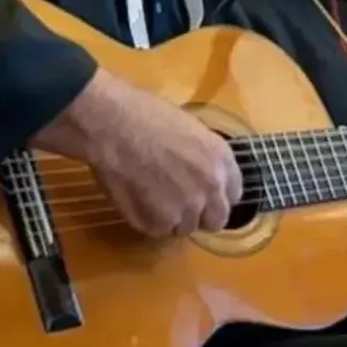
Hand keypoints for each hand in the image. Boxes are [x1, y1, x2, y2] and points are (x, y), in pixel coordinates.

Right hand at [34, 69, 242, 237]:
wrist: (113, 125)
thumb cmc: (146, 115)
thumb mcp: (191, 130)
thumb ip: (204, 158)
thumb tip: (202, 175)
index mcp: (222, 160)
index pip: (234, 195)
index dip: (216, 195)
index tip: (202, 193)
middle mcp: (211, 188)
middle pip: (216, 220)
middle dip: (200, 215)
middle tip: (177, 203)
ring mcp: (186, 209)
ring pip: (184, 227)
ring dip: (171, 217)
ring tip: (149, 194)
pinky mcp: (159, 222)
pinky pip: (158, 230)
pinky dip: (147, 220)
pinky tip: (135, 197)